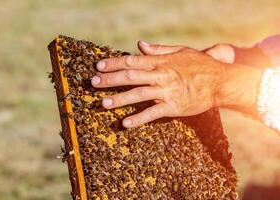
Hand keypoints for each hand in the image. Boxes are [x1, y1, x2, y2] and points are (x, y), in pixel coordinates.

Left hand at [91, 44, 229, 127]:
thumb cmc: (200, 65)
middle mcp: (160, 76)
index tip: (99, 66)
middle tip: (93, 83)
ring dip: (120, 99)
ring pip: (138, 94)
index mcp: (160, 62)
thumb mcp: (180, 51)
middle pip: (130, 77)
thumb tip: (140, 44)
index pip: (132, 61)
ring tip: (104, 103)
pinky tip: (125, 123)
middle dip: (110, 80)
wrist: (219, 81)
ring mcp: (166, 91)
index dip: (114, 63)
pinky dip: (138, 118)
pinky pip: (152, 113)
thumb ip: (159, 49)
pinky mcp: (173, 107)